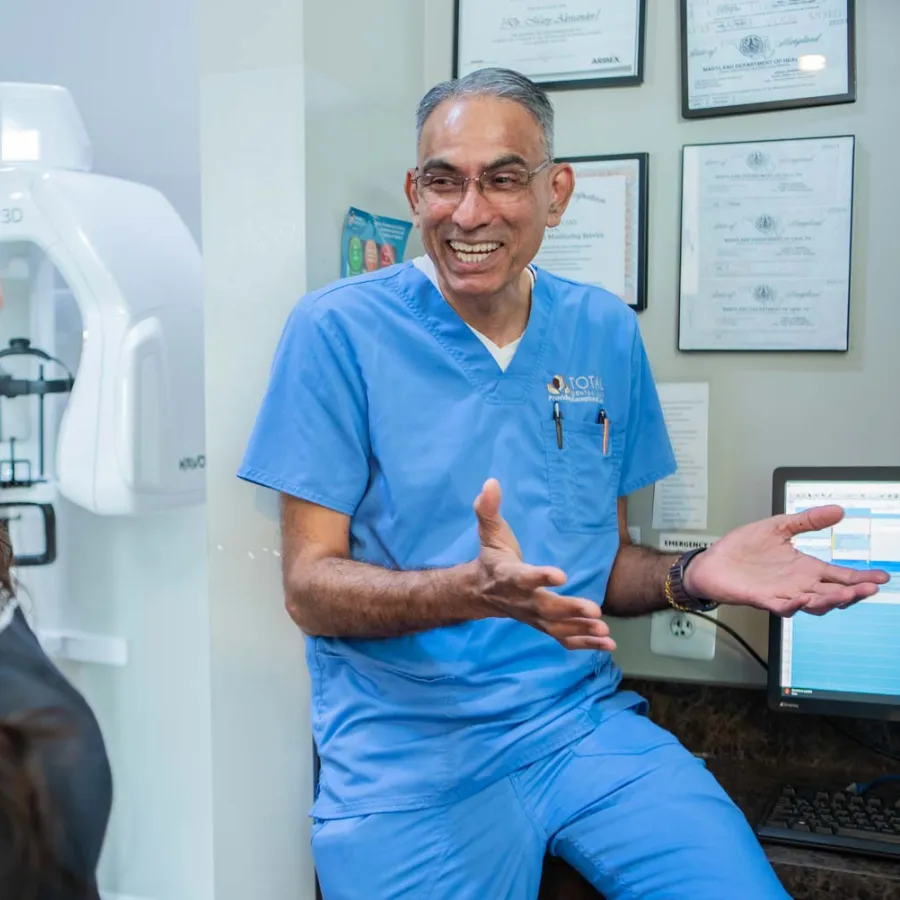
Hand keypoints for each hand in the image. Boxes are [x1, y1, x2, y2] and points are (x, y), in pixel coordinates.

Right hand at [472, 478, 614, 650]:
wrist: (481, 592)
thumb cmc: (492, 558)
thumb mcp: (489, 532)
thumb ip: (488, 509)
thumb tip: (491, 482)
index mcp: (510, 576)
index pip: (525, 577)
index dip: (541, 577)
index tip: (561, 575)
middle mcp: (522, 600)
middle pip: (546, 607)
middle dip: (570, 609)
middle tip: (595, 610)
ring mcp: (533, 616)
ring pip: (558, 627)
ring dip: (581, 629)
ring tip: (604, 630)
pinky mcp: (543, 625)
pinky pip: (563, 639)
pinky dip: (585, 644)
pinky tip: (608, 644)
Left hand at [684, 505, 889, 616]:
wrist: (712, 562)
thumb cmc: (742, 548)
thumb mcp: (778, 526)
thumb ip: (807, 520)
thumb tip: (837, 510)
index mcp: (805, 568)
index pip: (839, 575)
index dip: (861, 577)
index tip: (881, 577)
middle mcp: (798, 584)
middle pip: (832, 593)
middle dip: (852, 592)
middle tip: (868, 588)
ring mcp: (782, 593)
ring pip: (812, 603)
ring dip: (828, 600)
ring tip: (843, 594)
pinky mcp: (762, 599)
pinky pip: (781, 607)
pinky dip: (792, 605)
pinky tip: (801, 600)